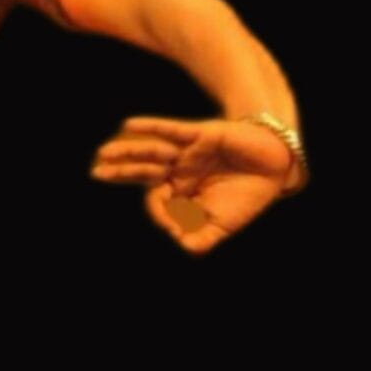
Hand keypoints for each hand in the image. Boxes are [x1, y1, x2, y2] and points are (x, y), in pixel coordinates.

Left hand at [89, 115, 293, 254]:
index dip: (159, 212)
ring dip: (128, 151)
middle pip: (143, 171)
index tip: (173, 224)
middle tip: (95, 172)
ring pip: (153, 151)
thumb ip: (202, 238)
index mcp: (182, 192)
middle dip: (120, 172)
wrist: (276, 166)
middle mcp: (180, 170)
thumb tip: (182, 245)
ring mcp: (188, 152)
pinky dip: (151, 127)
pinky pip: (172, 130)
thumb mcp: (224, 224)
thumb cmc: (247, 195)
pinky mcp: (201, 135)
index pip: (157, 200)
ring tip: (102, 152)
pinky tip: (128, 125)